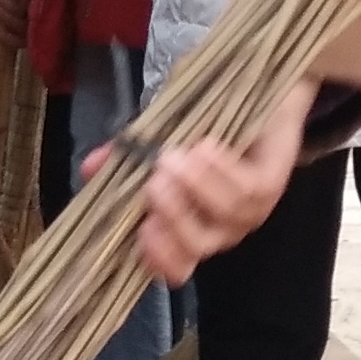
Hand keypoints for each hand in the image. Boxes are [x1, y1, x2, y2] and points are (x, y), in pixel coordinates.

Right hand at [132, 82, 311, 284]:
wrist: (259, 93)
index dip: (159, 260)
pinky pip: (247, 189)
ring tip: (172, 156)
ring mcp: (248, 212)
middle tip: (152, 183)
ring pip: (224, 214)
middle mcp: (219, 230)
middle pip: (197, 246)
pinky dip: (222, 170)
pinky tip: (204, 147)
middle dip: (173, 218)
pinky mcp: (271, 187)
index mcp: (187, 228)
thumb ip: (125, 157)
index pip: (174, 266)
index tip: (142, 233)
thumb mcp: (157, 140)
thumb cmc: (203, 127)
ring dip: (196, 186)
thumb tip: (89, 169)